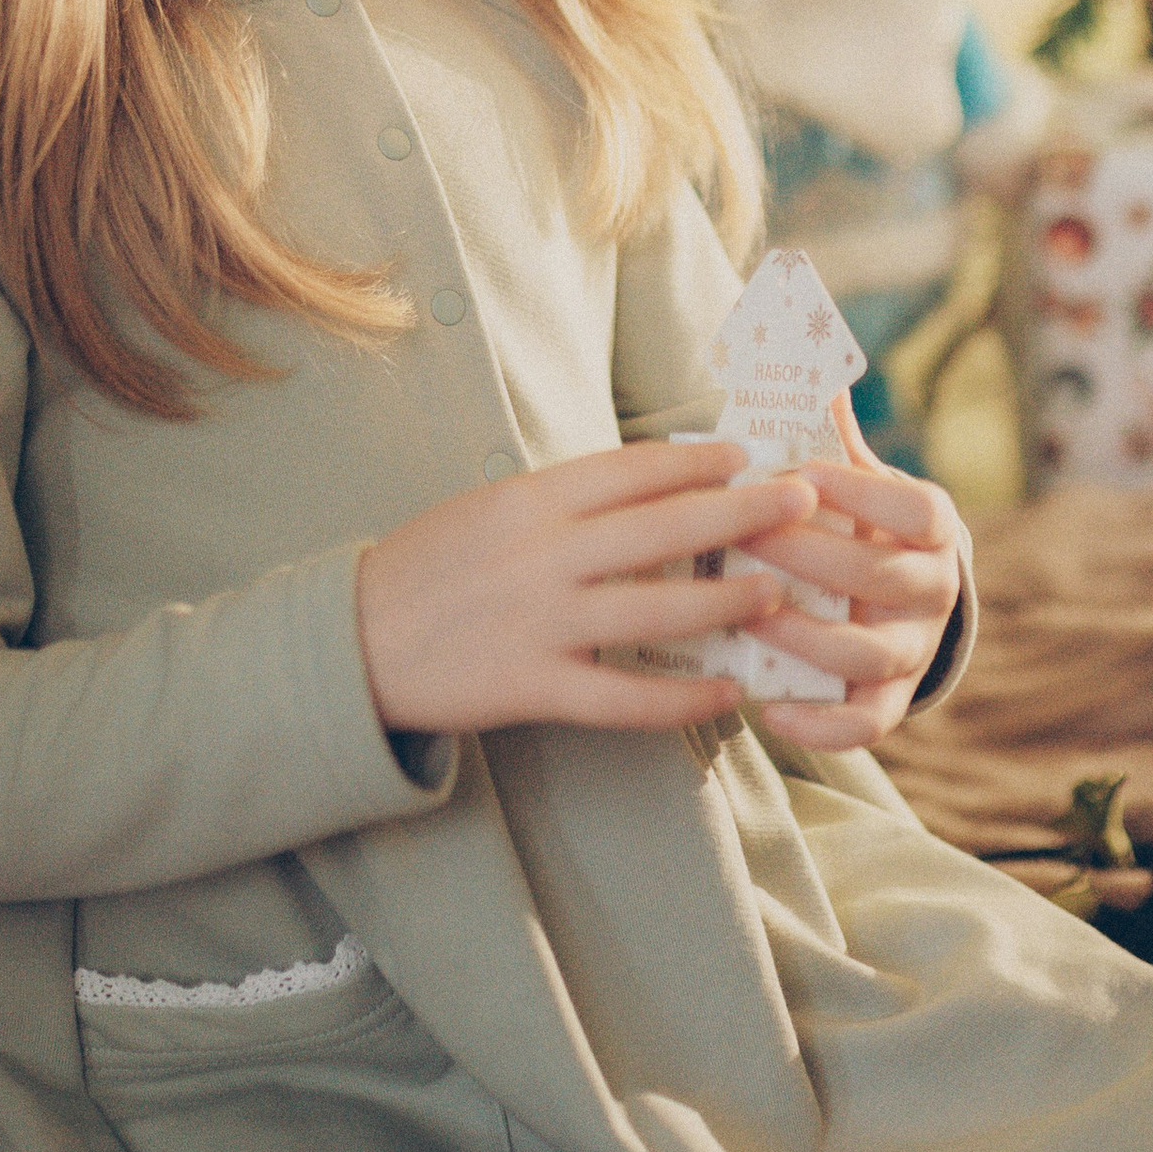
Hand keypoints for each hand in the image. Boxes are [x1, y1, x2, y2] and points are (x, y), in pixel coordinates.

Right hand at [356, 444, 817, 740]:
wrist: (349, 645)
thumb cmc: (427, 569)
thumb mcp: (487, 510)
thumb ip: (561, 501)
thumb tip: (649, 484)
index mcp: (529, 500)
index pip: (632, 469)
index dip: (699, 460)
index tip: (748, 455)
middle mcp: (542, 554)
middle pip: (664, 526)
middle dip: (743, 512)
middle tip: (802, 502)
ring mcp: (541, 622)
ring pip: (659, 605)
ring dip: (730, 598)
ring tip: (780, 593)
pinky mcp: (534, 686)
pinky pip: (626, 695)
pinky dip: (684, 697)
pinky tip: (728, 693)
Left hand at [734, 394, 963, 754]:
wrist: (892, 599)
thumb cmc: (857, 522)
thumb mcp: (854, 474)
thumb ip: (830, 424)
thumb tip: (802, 348)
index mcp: (931, 527)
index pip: (916, 508)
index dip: (863, 492)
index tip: (802, 472)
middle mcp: (933, 590)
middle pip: (881, 576)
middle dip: (810, 555)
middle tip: (744, 536)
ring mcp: (912, 651)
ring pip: (868, 654)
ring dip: (805, 635)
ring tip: (745, 614)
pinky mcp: (885, 703)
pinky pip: (863, 726)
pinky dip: (820, 727)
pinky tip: (767, 708)